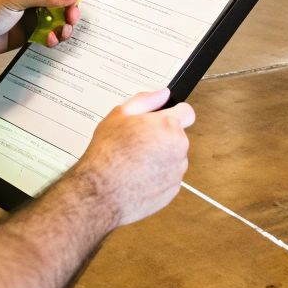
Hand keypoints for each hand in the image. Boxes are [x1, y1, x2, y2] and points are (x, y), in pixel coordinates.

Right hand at [81, 89, 194, 225]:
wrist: (100, 193)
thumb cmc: (107, 156)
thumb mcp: (119, 116)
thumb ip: (145, 100)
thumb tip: (162, 94)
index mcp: (168, 126)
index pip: (187, 112)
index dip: (174, 113)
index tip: (164, 119)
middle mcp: (178, 148)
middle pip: (177, 136)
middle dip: (162, 137)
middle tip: (139, 141)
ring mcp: (177, 171)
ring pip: (174, 157)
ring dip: (161, 157)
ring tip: (136, 161)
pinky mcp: (172, 189)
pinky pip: (169, 177)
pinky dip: (158, 176)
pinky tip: (138, 176)